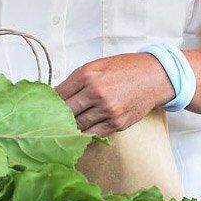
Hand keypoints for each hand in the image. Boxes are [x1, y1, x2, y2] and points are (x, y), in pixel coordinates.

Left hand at [55, 54, 174, 136]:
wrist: (156, 76)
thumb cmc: (125, 69)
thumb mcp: (98, 65)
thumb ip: (76, 80)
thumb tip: (54, 95)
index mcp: (87, 75)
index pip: (58, 95)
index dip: (49, 104)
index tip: (44, 109)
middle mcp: (96, 92)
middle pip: (65, 112)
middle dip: (56, 118)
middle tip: (48, 123)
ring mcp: (107, 109)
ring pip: (78, 125)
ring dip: (69, 128)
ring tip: (61, 130)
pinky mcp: (116, 123)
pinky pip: (93, 134)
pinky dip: (84, 135)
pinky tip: (77, 135)